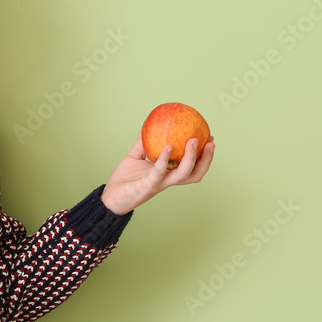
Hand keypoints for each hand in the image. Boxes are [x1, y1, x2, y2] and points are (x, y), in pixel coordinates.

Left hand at [101, 132, 215, 214]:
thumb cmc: (124, 179)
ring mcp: (160, 183)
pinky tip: (168, 147)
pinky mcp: (148, 185)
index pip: (191, 166)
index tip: (209, 139)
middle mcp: (167, 180)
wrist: (110, 196)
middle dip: (206, 159)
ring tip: (194, 141)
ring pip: (183, 174)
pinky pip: (159, 172)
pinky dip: (165, 159)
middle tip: (211, 142)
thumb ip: (142, 144)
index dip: (203, 155)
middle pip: (195, 173)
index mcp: (167, 174)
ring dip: (191, 158)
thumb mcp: (134, 157)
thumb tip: (147, 125)